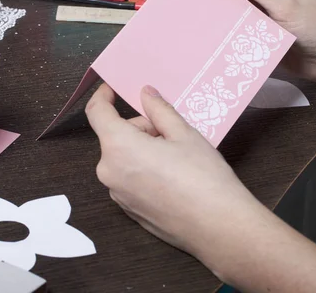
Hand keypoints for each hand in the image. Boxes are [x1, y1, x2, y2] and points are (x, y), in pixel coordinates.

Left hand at [85, 83, 269, 272]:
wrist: (218, 226)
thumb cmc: (203, 175)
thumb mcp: (184, 133)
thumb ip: (159, 109)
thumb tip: (145, 93)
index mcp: (119, 147)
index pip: (97, 113)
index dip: (103, 96)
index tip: (113, 88)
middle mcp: (109, 172)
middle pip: (115, 137)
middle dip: (139, 128)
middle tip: (172, 132)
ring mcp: (118, 195)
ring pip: (123, 158)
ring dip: (142, 149)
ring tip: (177, 156)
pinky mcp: (129, 211)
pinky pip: (129, 179)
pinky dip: (144, 170)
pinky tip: (173, 177)